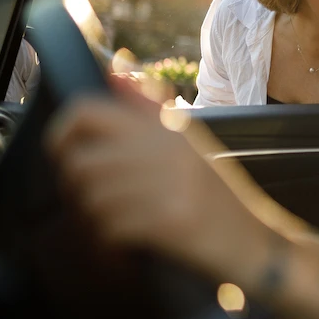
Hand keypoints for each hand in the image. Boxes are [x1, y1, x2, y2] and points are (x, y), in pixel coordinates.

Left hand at [45, 80, 273, 281]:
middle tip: (92, 202)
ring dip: (96, 219)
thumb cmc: (220, 199)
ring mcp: (171, 184)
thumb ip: (149, 110)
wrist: (256, 243)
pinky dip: (111, 244)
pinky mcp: (171, 220)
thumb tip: (112, 71)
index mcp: (169, 128)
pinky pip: (112, 228)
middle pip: (81, 163)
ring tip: (116, 225)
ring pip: (93, 199)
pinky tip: (127, 247)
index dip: (62, 133)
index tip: (64, 154)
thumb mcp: (190, 145)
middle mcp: (168, 150)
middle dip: (77, 190)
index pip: (88, 112)